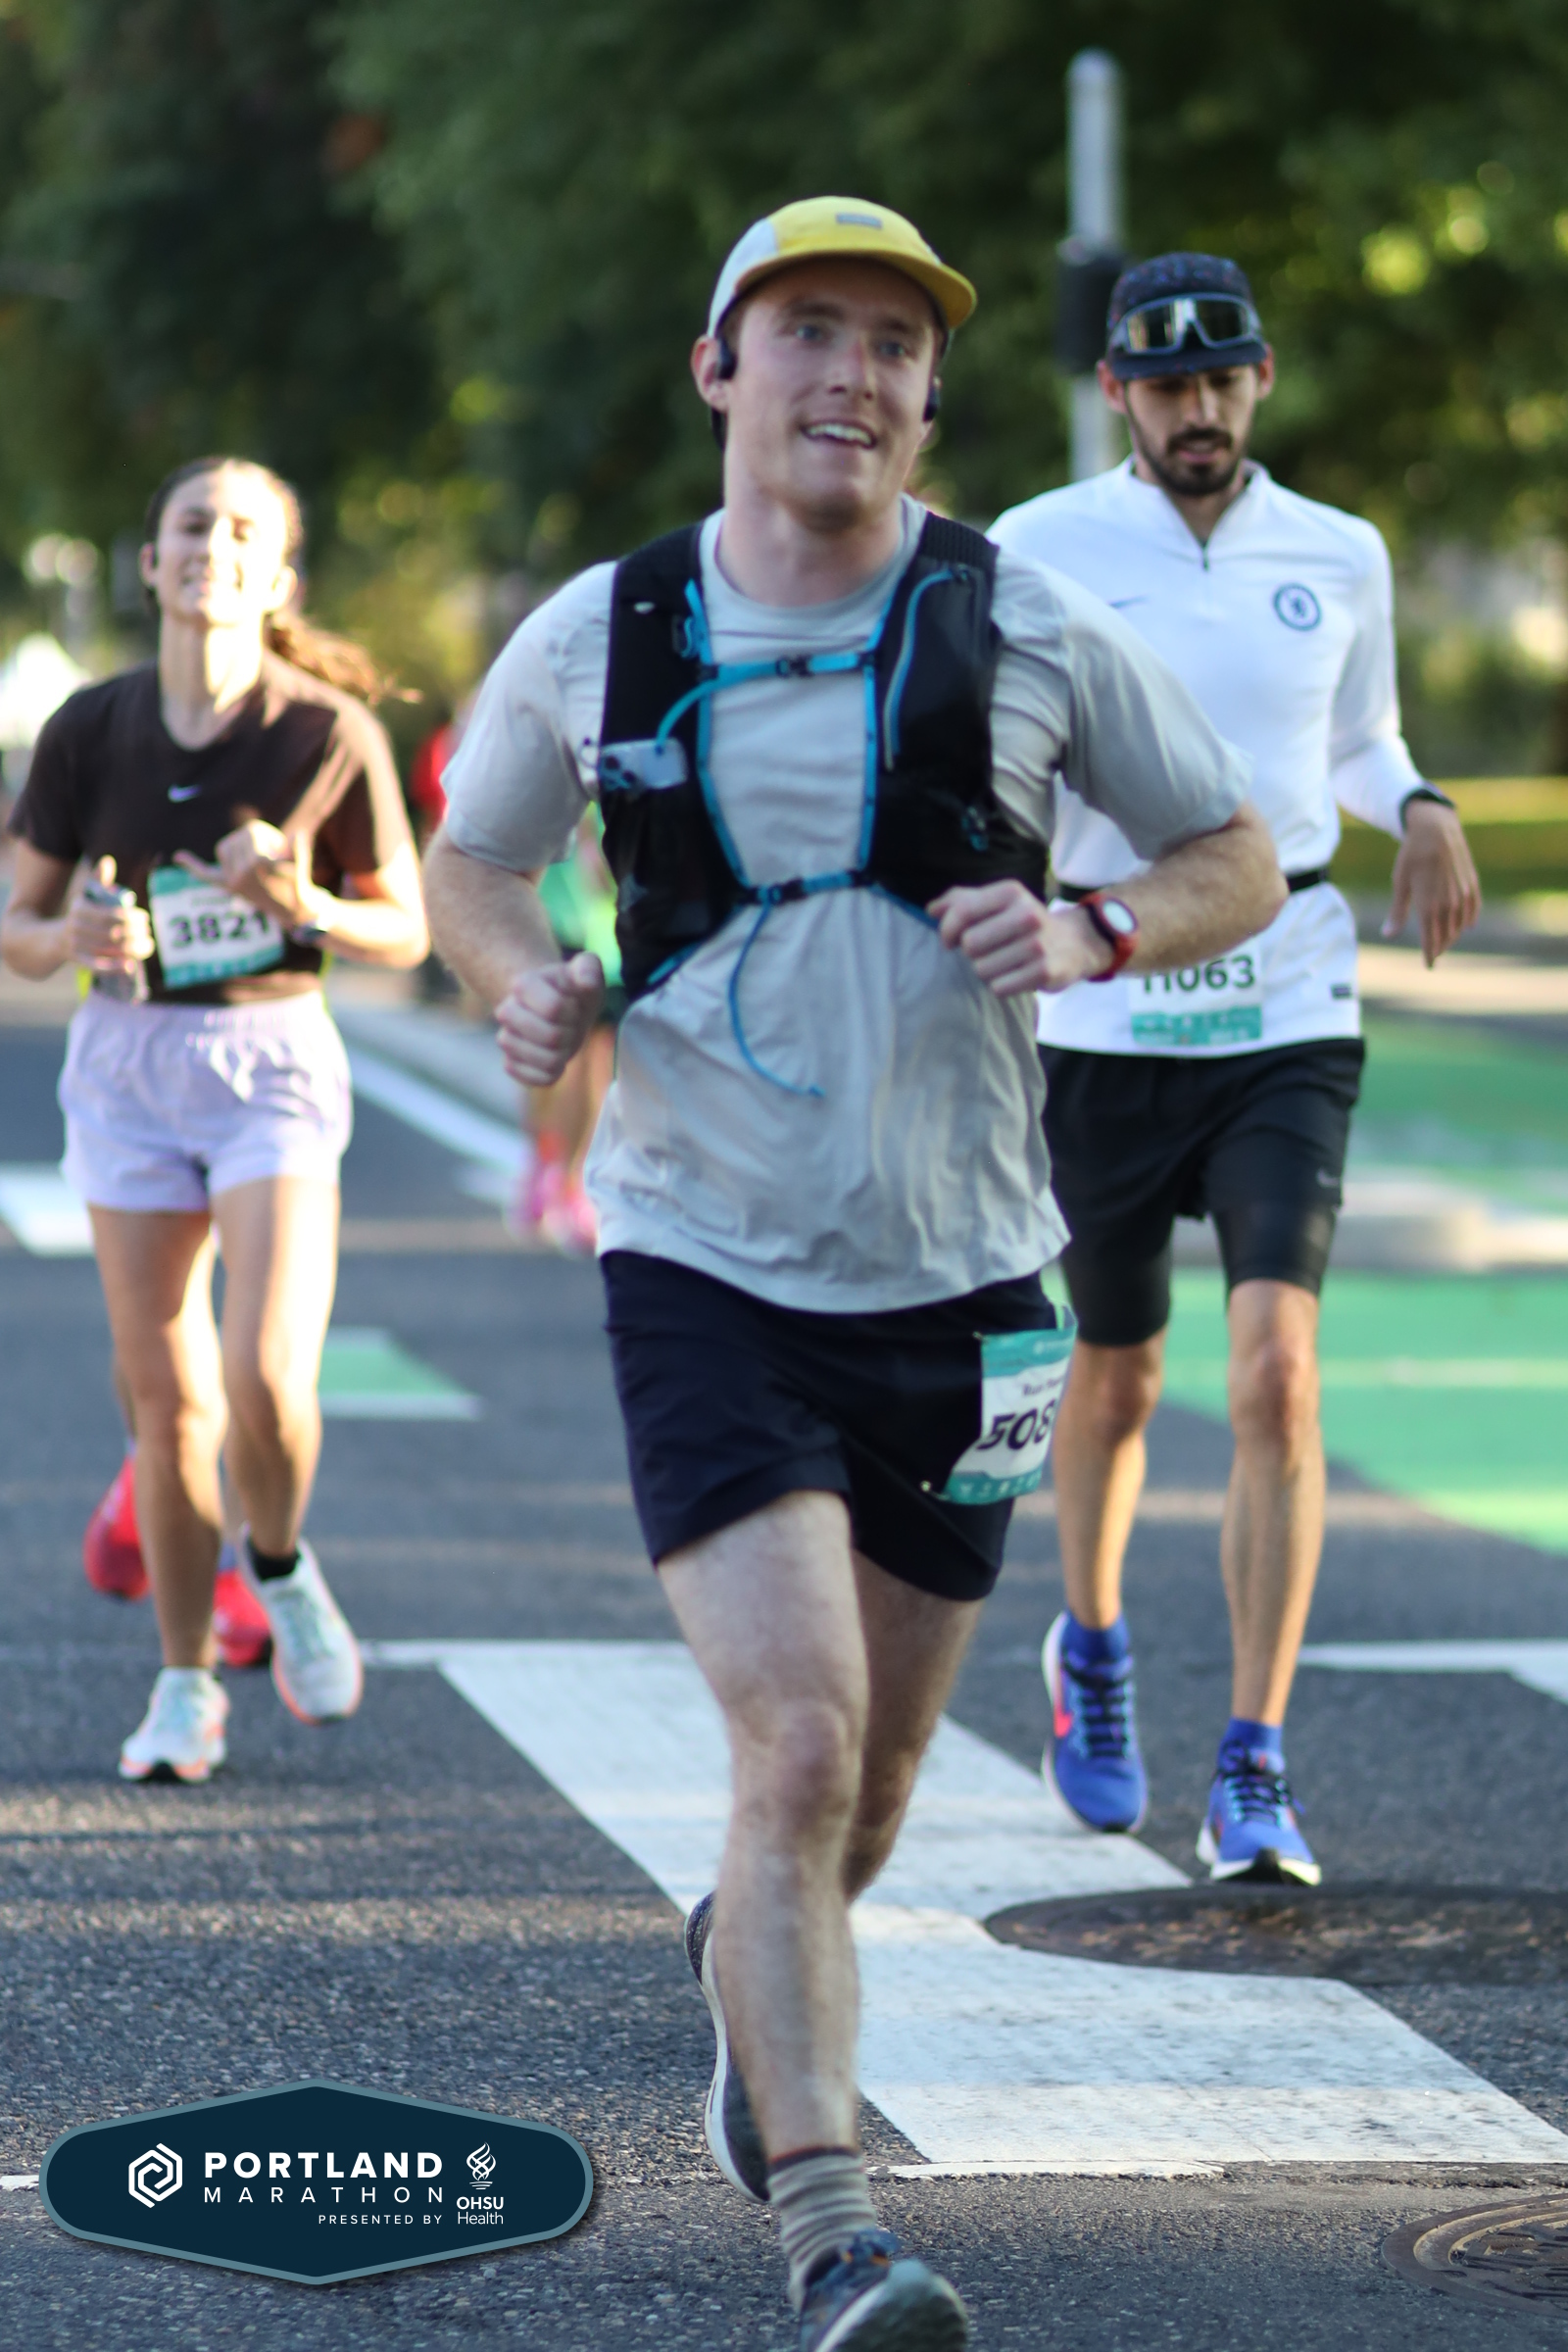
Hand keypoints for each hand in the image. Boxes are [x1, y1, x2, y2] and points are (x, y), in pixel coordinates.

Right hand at [63, 856, 152, 973]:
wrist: (55, 940)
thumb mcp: (85, 896)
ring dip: (133, 949)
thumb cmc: (80, 915)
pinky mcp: (77, 961)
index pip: (111, 913)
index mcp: (80, 908)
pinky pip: (98, 966)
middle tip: (150, 933)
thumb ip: (97, 879)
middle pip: (112, 932)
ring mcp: (75, 945)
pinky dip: (115, 967)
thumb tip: (108, 860)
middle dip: (136, 933)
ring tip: (148, 946)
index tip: (146, 918)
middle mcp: (75, 926)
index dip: (132, 917)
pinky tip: (131, 966)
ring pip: (109, 949)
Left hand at [176, 823, 325, 930]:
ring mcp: (231, 881)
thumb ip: (299, 850)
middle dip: (254, 839)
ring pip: (225, 848)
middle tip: (271, 854)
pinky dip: (192, 865)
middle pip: (238, 837)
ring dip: (239, 846)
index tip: (281, 848)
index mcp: (257, 864)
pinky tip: (178, 856)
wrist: (291, 910)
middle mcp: (240, 874)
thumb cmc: (298, 883)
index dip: (269, 835)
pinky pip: (206, 874)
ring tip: (257, 856)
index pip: (253, 830)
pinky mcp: (228, 886)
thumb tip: (298, 834)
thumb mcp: (301, 866)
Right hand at [496, 953, 604, 1086]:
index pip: (554, 1008)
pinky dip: (553, 1073)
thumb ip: (589, 967)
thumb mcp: (586, 970)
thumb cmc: (573, 989)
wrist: (556, 1008)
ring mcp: (506, 1039)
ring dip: (564, 1054)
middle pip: (551, 1037)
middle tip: (571, 1025)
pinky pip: (538, 1079)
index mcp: (522, 984)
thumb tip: (585, 982)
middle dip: (571, 1033)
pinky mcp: (510, 1064)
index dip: (573, 1011)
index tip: (574, 1005)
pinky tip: (555, 1059)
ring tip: (563, 1040)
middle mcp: (506, 1011)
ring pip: (546, 1061)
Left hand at [929, 882, 1113, 995]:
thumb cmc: (1023, 923)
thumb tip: (931, 909)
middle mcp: (1027, 914)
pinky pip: (999, 987)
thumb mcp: (997, 903)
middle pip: (970, 945)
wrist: (1074, 943)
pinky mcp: (1045, 971)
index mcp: (1010, 892)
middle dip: (972, 953)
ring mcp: (1038, 944)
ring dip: (987, 971)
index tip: (950, 940)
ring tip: (1004, 963)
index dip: (947, 931)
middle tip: (987, 951)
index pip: (961, 912)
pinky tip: (1015, 976)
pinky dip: (1001, 986)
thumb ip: (961, 900)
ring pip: (982, 969)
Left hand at [1384, 802, 1480, 966]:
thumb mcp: (1400, 883)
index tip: (1429, 965)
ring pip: (1460, 925)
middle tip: (1434, 953)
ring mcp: (1463, 894)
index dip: (1430, 954)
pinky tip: (1466, 926)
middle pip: (1446, 935)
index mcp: (1429, 906)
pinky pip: (1473, 909)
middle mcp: (1449, 904)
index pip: (1431, 940)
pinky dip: (1469, 920)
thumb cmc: (1412, 856)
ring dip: (1453, 935)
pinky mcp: (1472, 884)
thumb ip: (1397, 912)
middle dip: (1440, 947)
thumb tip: (1388, 935)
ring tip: (1445, 940)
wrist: (1436, 829)